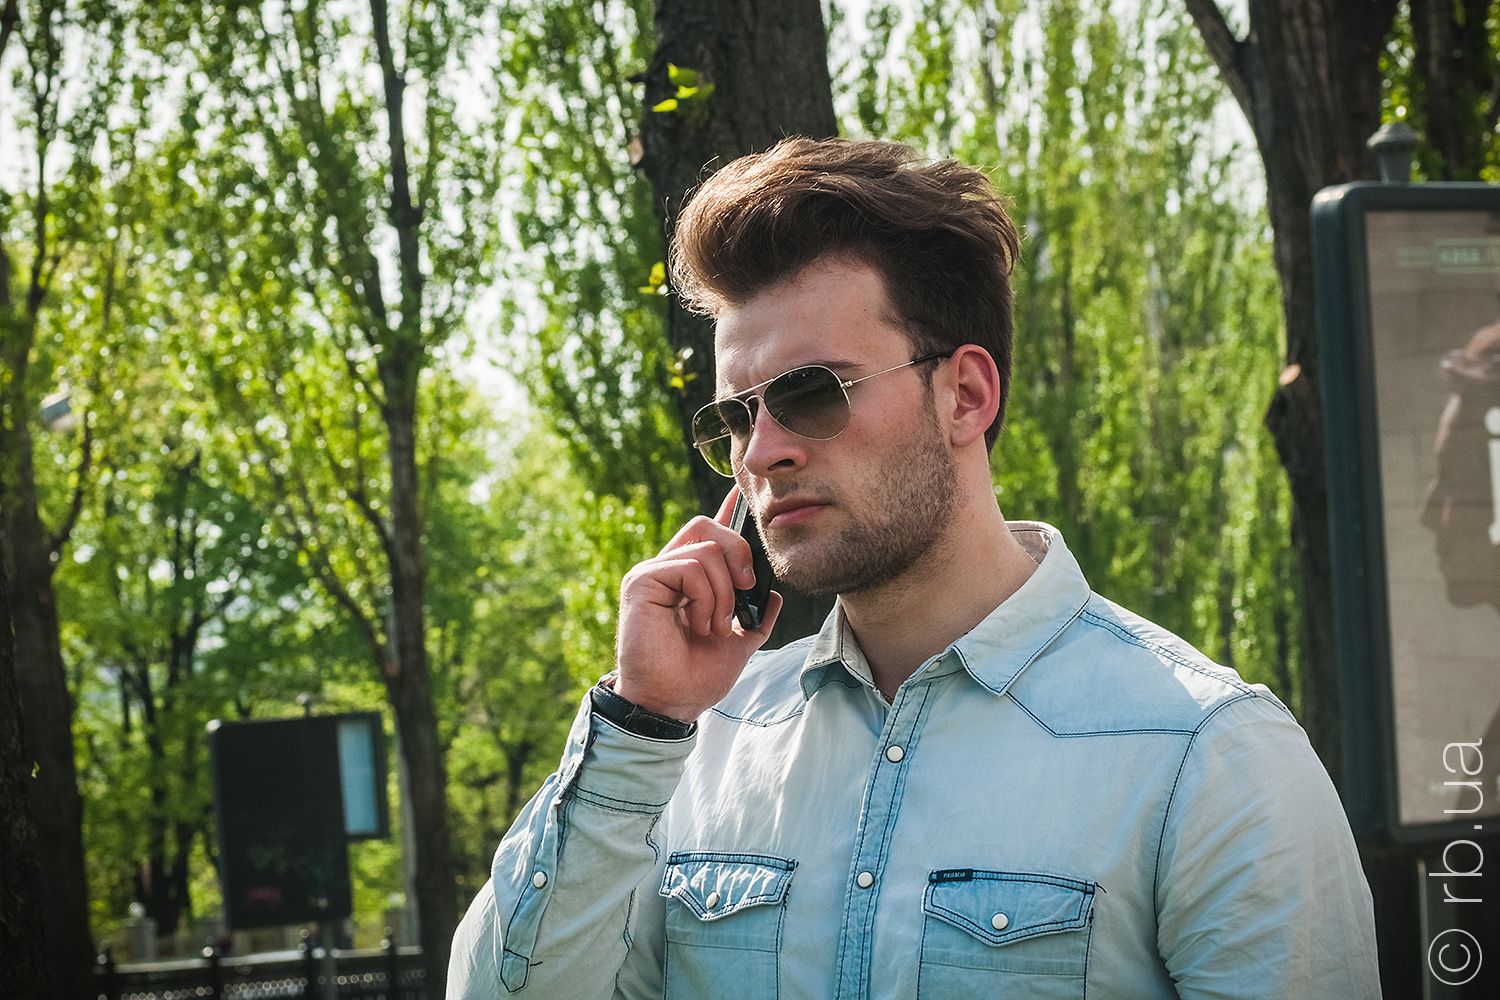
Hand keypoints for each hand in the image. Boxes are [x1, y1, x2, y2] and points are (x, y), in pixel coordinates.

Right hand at [614, 485, 782, 721]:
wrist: (671, 703)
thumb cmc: (696, 677)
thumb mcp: (739, 644)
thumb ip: (756, 618)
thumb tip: (774, 596)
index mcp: (689, 580)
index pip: (708, 533)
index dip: (727, 510)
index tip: (742, 492)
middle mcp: (669, 569)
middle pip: (708, 525)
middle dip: (738, 551)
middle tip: (744, 589)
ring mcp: (653, 573)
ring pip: (707, 549)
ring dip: (723, 593)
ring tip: (712, 626)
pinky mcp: (642, 581)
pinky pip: (691, 567)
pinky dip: (706, 598)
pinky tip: (697, 625)